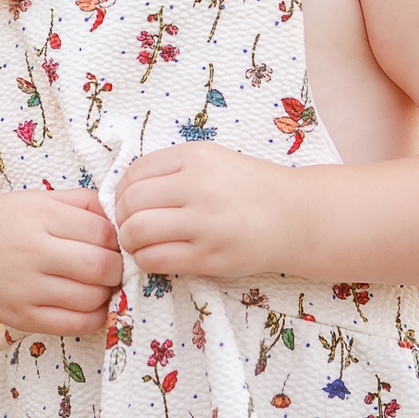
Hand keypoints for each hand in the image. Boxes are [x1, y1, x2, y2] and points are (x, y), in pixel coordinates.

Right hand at [0, 188, 122, 334]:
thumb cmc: (0, 223)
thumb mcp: (36, 200)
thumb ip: (81, 202)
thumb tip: (125, 215)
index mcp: (38, 215)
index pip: (102, 232)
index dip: (119, 239)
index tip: (117, 243)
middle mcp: (31, 252)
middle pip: (101, 267)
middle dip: (118, 269)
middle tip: (115, 266)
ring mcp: (25, 288)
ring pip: (92, 298)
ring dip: (108, 293)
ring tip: (101, 284)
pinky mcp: (22, 317)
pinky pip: (75, 324)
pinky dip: (94, 317)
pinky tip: (90, 304)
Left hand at [114, 143, 299, 278]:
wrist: (297, 216)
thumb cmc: (249, 188)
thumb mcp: (212, 160)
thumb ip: (172, 170)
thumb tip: (123, 192)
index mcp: (195, 157)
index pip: (134, 173)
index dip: (120, 192)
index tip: (127, 205)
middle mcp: (198, 186)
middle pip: (130, 203)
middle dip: (121, 219)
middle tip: (131, 227)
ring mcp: (205, 223)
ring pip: (137, 232)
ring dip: (130, 242)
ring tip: (141, 244)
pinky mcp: (210, 256)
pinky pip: (156, 259)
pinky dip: (144, 261)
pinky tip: (155, 257)